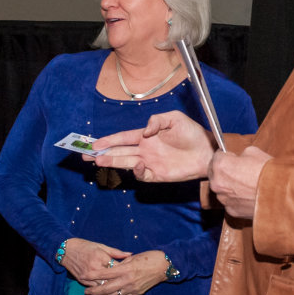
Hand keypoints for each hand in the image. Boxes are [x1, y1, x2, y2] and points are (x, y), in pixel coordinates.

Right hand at [59, 238, 131, 285]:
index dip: (125, 271)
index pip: (117, 268)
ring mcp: (87, 276)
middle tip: (128, 283)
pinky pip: (95, 288)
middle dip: (120, 282)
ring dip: (112, 288)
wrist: (67, 250)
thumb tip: (130, 254)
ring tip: (121, 289)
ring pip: (103, 287)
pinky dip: (102, 290)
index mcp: (101, 258)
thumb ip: (116, 252)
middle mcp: (94, 268)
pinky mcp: (82, 280)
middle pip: (111, 280)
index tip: (132, 272)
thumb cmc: (86, 246)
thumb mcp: (102, 246)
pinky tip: (109, 291)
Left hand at [85, 250, 170, 294]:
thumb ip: (120, 263)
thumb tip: (109, 266)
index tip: (84, 276)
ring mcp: (133, 288)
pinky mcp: (137, 293)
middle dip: (95, 291)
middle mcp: (128, 280)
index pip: (105, 274)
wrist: (164, 266)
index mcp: (126, 269)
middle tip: (86, 292)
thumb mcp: (132, 258)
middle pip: (107, 288)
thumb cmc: (149, 258)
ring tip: (95, 294)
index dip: (93, 276)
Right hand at [91, 111, 213, 181]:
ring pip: (126, 163)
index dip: (108, 140)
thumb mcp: (174, 118)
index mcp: (146, 136)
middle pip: (119, 152)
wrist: (207, 151)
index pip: (122, 138)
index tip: (94, 143)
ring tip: (98, 161)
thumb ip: (157, 121)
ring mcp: (151, 163)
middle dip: (102, 153)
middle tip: (86, 156)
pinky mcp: (158, 175)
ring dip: (112, 162)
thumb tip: (144, 131)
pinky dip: (138, 172)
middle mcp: (145, 150)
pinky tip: (138, 165)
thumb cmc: (192, 133)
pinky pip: (143, 176)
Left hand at [210, 147, 270, 219]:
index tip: (231, 157)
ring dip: (230, 187)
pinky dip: (237, 199)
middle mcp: (217, 183)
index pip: (216, 156)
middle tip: (239, 171)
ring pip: (222, 190)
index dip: (225, 156)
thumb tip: (238, 158)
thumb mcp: (253, 152)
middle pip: (215, 174)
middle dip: (224, 172)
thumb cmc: (267, 171)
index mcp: (220, 165)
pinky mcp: (231, 211)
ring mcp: (224, 199)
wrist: (281, 194)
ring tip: (246, 185)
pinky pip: (231, 202)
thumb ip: (240, 155)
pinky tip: (249, 196)